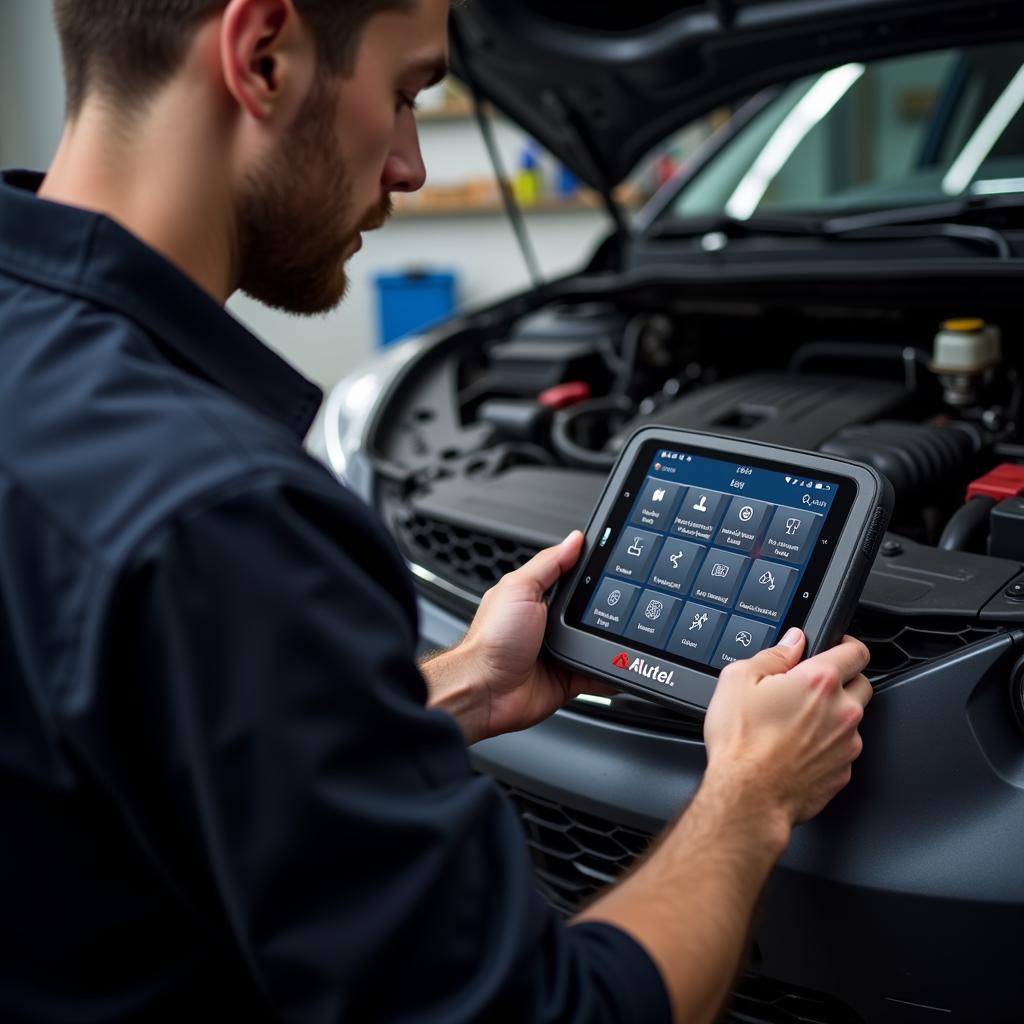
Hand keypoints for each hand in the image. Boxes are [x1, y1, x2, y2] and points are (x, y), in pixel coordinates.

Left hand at [423, 531, 613, 743]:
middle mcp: (549, 625)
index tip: (617, 568)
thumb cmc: (492, 640)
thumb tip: (574, 540)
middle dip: (608, 609)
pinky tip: (623, 663)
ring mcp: (560, 652)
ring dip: (612, 639)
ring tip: (626, 633)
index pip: (572, 579)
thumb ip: (548, 564)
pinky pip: (598, 673)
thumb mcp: (519, 588)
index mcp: (536, 598)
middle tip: (625, 605)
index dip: (592, 573)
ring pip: (598, 641)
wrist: (486, 690)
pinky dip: (612, 670)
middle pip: (590, 611)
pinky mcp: (569, 678)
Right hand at [703, 629, 871, 827]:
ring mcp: (847, 744)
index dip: (847, 643)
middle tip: (811, 686)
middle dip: (842, 680)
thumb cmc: (742, 742)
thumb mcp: (738, 679)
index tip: (837, 647)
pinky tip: (798, 748)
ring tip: (796, 722)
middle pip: (862, 683)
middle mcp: (842, 711)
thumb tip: (792, 642)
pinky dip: (827, 745)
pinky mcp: (843, 771)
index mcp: (819, 681)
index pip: (856, 651)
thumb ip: (773, 654)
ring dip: (833, 715)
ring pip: (852, 719)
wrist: (748, 796)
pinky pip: (843, 749)